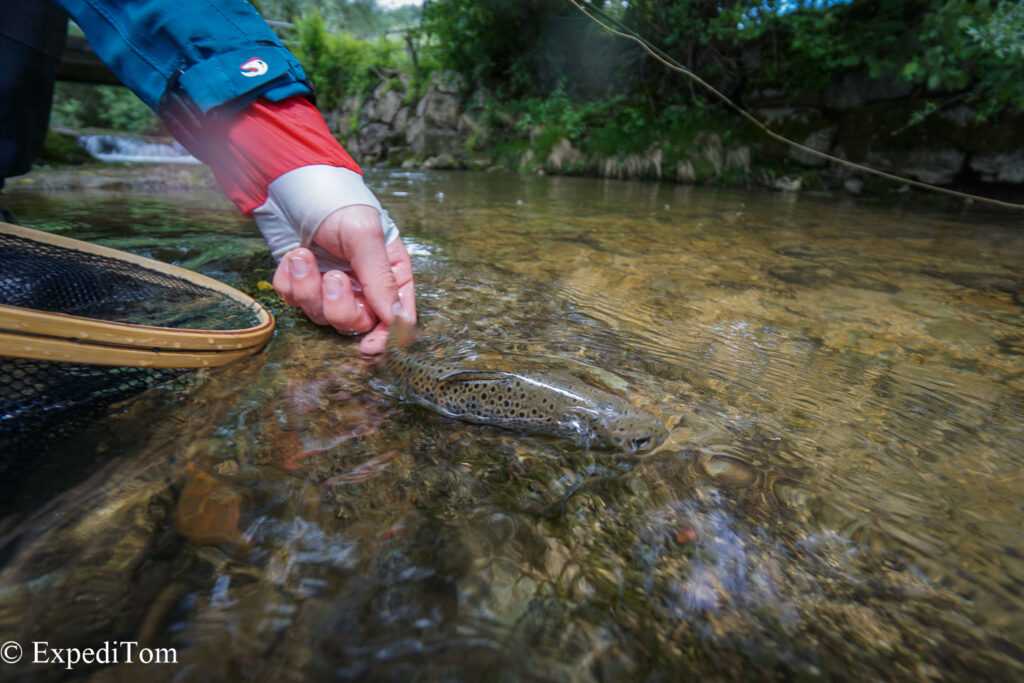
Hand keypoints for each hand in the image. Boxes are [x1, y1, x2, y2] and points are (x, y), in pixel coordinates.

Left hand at [272, 205, 415, 353]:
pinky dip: (289, 283)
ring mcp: (330, 285)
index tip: (369, 346)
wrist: (288, 182)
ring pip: (322, 315)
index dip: (385, 336)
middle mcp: (363, 284)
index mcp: (390, 271)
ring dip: (309, 288)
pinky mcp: (301, 283)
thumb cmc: (335, 200)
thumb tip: (396, 318)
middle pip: (357, 322)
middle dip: (339, 307)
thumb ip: (380, 278)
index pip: (396, 315)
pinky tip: (291, 258)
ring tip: (302, 255)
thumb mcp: (364, 233)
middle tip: (332, 277)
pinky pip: (295, 301)